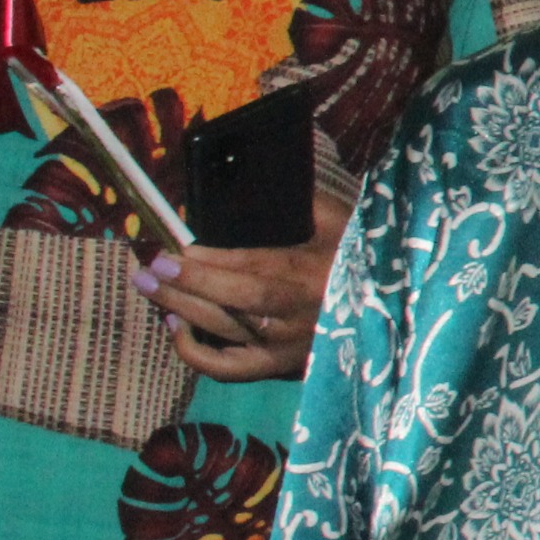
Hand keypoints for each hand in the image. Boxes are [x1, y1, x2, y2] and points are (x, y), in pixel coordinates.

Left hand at [139, 187, 350, 381]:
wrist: (392, 311)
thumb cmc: (364, 260)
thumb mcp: (345, 222)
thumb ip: (308, 201)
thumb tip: (265, 170)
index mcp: (316, 274)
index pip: (252, 266)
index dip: (208, 259)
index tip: (173, 246)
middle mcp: (298, 315)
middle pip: (232, 301)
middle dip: (185, 282)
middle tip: (148, 266)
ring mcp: (285, 347)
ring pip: (221, 330)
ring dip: (177, 307)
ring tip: (147, 285)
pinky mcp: (278, 369)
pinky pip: (226, 369)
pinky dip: (193, 353)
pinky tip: (174, 326)